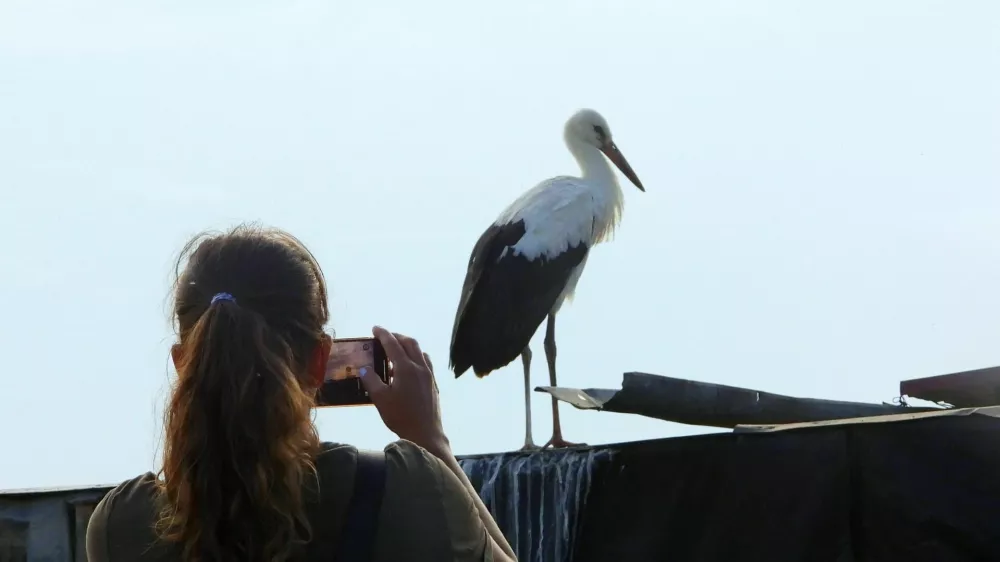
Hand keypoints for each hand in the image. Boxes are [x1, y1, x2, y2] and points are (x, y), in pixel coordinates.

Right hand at [360, 326, 449, 453]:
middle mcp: (420, 366)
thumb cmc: (400, 416)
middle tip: (385, 337)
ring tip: (395, 351)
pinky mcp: (433, 383)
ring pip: (420, 351)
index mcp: (406, 368)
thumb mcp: (380, 399)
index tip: (374, 328)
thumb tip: (364, 368)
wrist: (425, 433)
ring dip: (407, 346)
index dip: (383, 334)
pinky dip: (415, 357)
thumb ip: (371, 380)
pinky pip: (425, 362)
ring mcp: (429, 375)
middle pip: (410, 343)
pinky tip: (408, 368)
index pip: (393, 344)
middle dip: (397, 336)